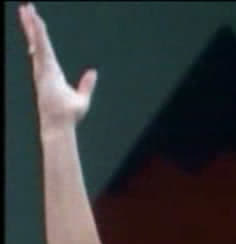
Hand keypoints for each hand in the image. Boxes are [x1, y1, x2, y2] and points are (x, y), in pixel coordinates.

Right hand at [18, 3, 97, 130]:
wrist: (61, 124)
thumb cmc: (69, 115)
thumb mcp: (82, 97)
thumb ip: (86, 85)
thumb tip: (93, 72)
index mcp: (53, 72)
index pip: (45, 49)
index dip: (39, 36)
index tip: (35, 22)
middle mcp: (45, 68)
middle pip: (38, 42)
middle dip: (31, 25)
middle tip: (26, 8)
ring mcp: (42, 69)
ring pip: (38, 42)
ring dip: (33, 25)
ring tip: (27, 9)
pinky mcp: (43, 71)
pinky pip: (41, 49)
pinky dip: (39, 36)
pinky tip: (36, 23)